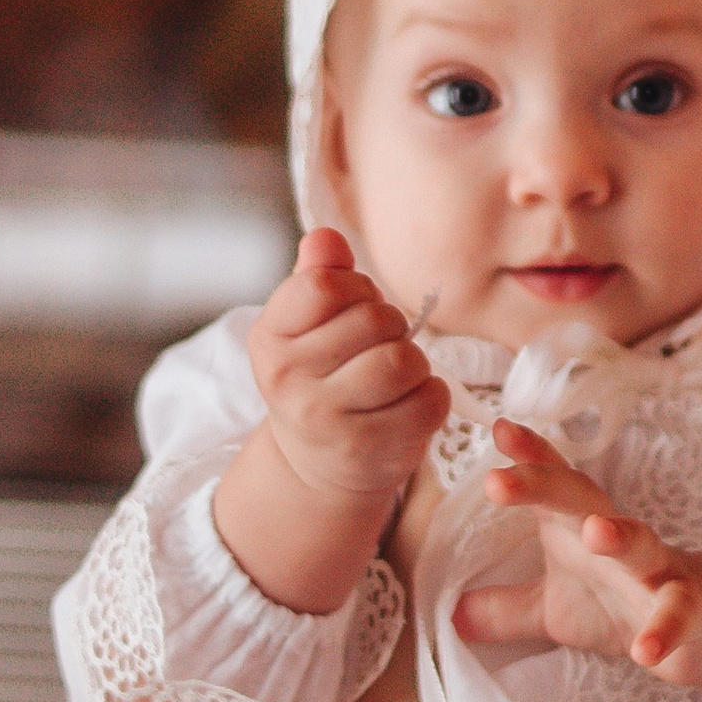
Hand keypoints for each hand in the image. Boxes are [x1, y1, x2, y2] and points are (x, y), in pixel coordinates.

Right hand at [249, 229, 447, 499]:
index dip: (357, 288)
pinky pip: (430, 400)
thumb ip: (320, 275)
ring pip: (404, 360)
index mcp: (269, 337)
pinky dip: (433, 395)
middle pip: (374, 320)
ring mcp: (324, 420)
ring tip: (398, 374)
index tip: (356, 306)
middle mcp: (287, 380)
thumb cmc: (323, 376)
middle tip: (380, 345)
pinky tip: (409, 403)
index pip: (324, 285)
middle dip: (391, 325)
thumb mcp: (308, 325)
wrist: (317, 464)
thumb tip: (325, 238)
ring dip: (416, 361)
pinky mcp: (367, 451)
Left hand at [451, 421, 701, 686]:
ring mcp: (656, 567)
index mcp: (579, 525)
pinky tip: (645, 651)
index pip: (551, 482)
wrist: (700, 624)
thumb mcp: (554, 609)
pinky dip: (663, 630)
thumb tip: (450, 613)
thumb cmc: (618, 602)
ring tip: (596, 533)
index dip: (527, 456)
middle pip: (582, 498)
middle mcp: (616, 535)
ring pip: (640, 542)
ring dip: (619, 535)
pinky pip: (675, 613)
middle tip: (501, 480)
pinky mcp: (686, 605)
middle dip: (544, 483)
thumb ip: (505, 609)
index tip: (498, 431)